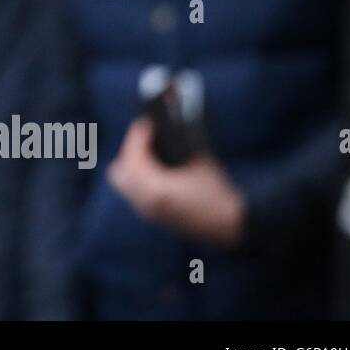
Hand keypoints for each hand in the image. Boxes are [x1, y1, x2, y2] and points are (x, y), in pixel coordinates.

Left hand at [108, 118, 245, 247]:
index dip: (138, 137)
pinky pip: (134, 192)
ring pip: (124, 183)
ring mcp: (147, 212)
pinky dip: (137, 177)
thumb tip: (163, 128)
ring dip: (132, 164)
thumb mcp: (199, 162)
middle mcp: (146, 202)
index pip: (134, 157)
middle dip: (130, 151)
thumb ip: (177, 144)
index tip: (146, 124)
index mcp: (156, 190)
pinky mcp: (153, 216)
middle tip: (145, 137)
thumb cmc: (217, 193)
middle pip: (120, 171)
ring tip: (148, 151)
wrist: (229, 225)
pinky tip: (153, 168)